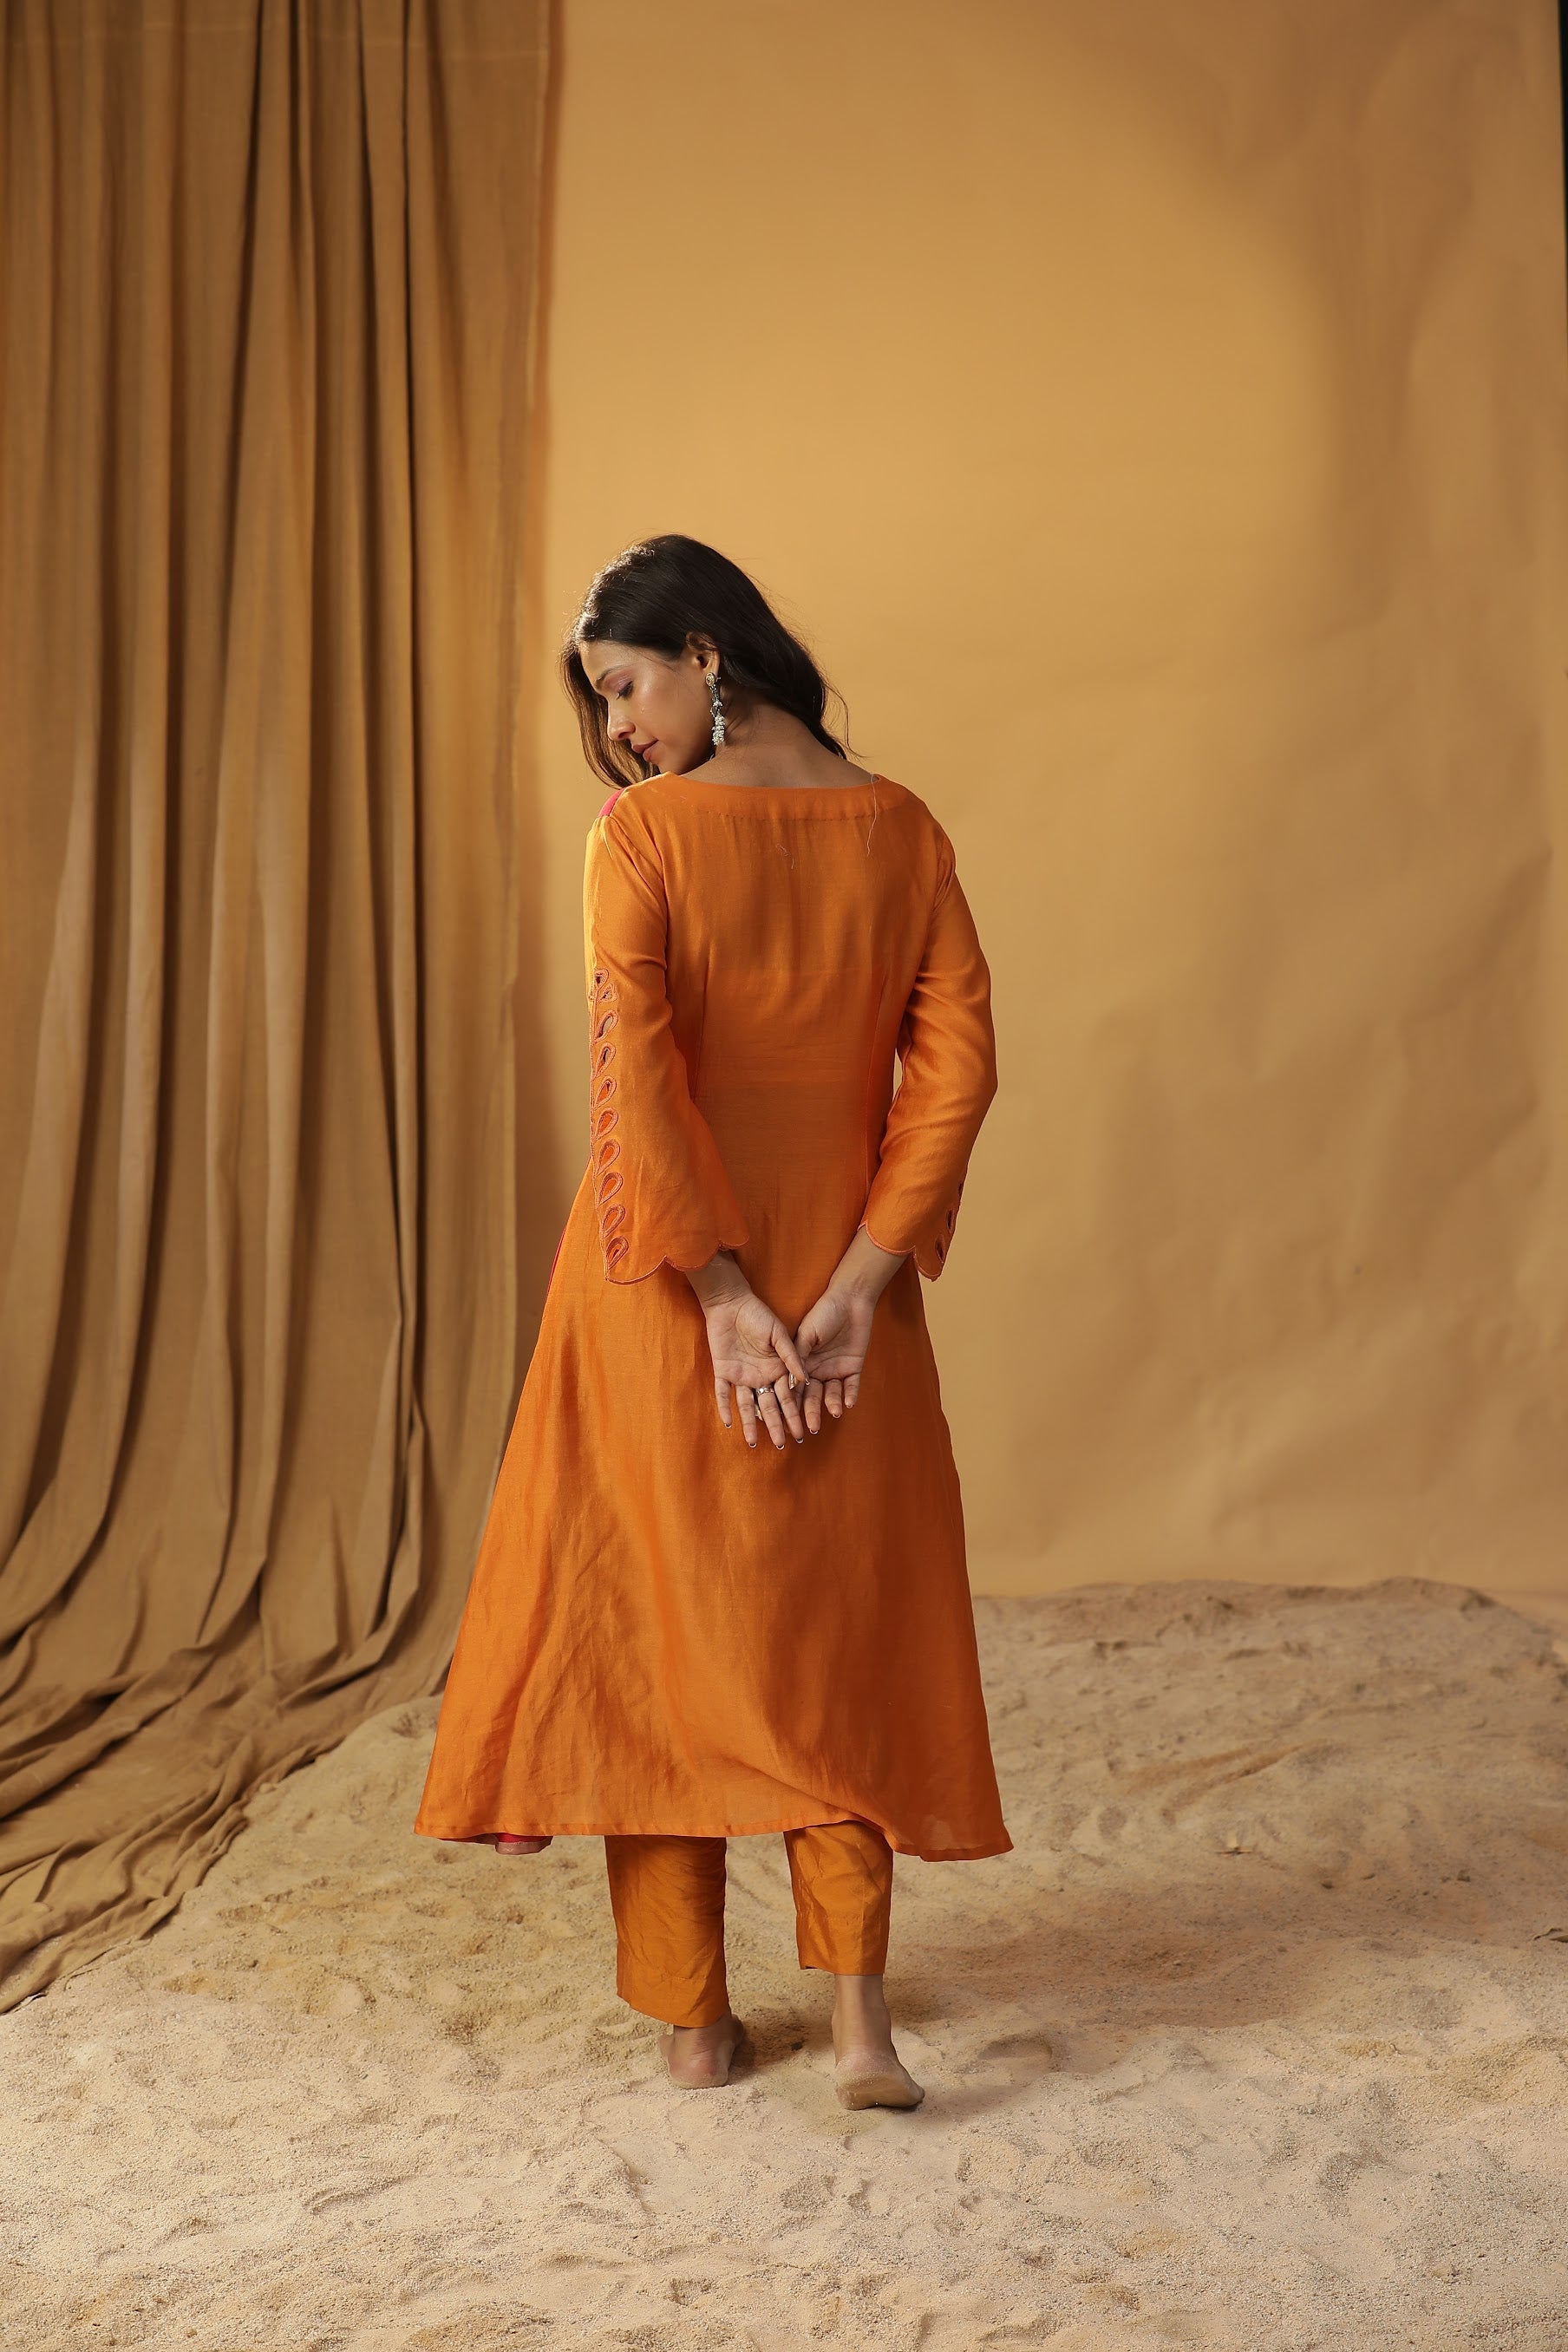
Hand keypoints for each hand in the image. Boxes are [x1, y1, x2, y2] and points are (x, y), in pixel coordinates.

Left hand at [702, 1284, 810, 1449]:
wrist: (732, 1303)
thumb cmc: (759, 1315)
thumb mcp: (779, 1334)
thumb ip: (791, 1356)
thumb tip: (806, 1379)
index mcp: (777, 1368)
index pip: (787, 1396)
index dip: (794, 1414)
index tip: (802, 1431)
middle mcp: (760, 1376)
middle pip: (768, 1405)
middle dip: (776, 1424)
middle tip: (783, 1444)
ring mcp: (741, 1375)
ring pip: (746, 1405)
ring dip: (750, 1423)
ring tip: (754, 1443)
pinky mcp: (723, 1371)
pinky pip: (722, 1393)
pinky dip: (724, 1407)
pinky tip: (728, 1423)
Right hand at [792, 1280, 876, 1422]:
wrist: (849, 1301)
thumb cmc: (824, 1313)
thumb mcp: (806, 1334)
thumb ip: (798, 1356)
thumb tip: (791, 1382)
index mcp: (802, 1363)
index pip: (796, 1388)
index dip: (792, 1403)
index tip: (787, 1418)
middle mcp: (817, 1371)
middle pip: (813, 1396)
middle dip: (811, 1411)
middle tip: (810, 1428)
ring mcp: (835, 1370)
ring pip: (832, 1394)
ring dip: (831, 1404)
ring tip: (833, 1413)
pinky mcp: (853, 1368)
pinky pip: (852, 1386)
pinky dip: (850, 1394)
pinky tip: (848, 1403)